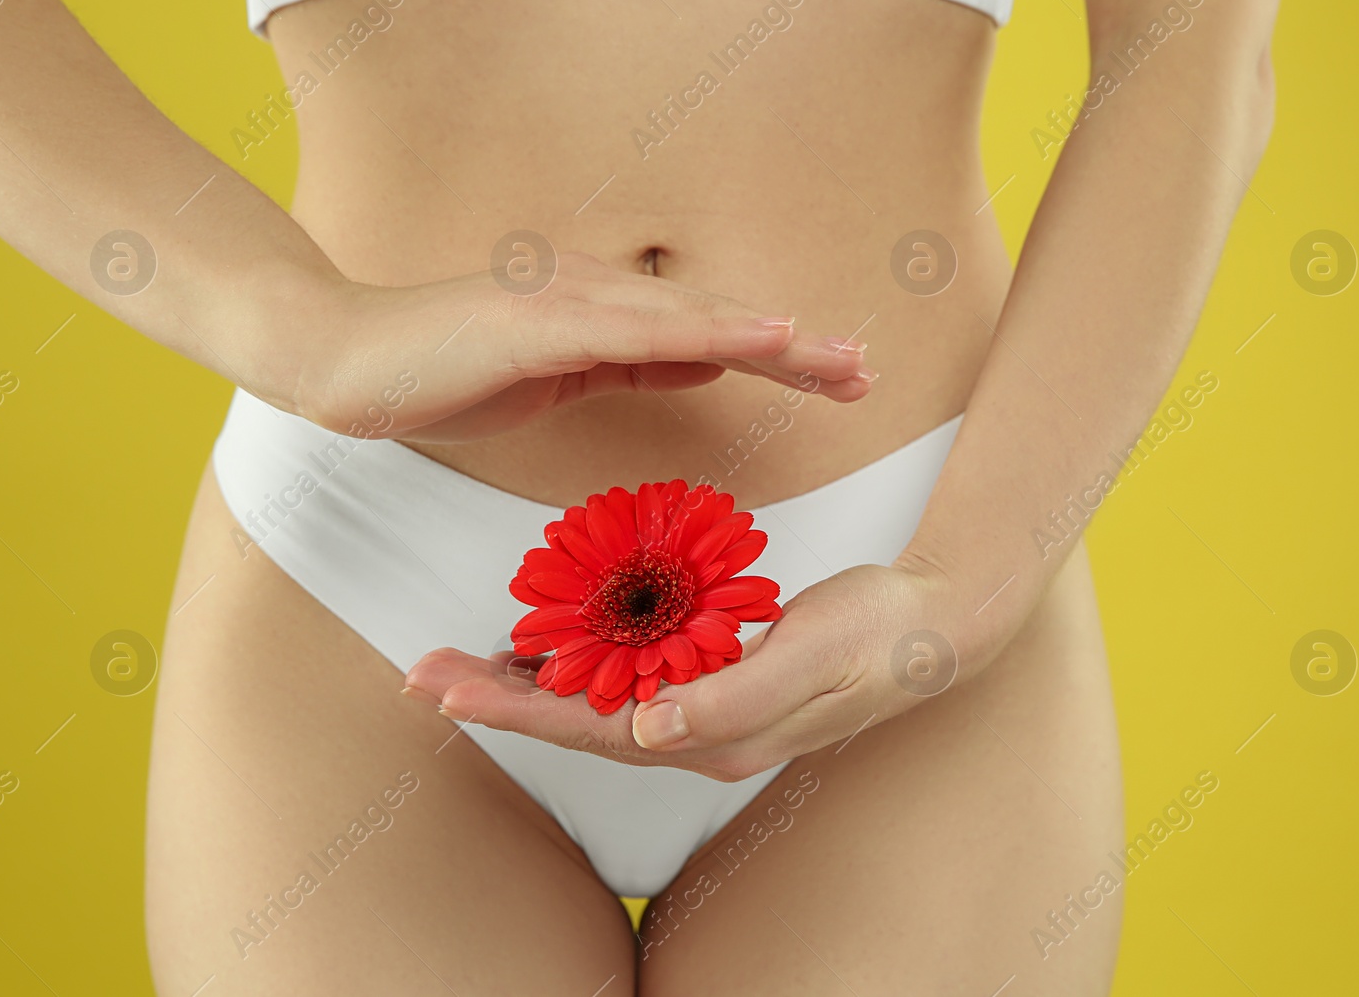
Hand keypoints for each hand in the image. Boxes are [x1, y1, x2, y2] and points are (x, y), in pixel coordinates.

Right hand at [297, 252, 874, 441]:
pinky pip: (638, 329)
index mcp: (600, 307)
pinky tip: (758, 335)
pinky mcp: (541, 323)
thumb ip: (630, 362)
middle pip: (714, 318)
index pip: (704, 330)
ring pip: (691, 316)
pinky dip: (704, 330)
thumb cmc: (443, 372)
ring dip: (771, 338)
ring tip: (837, 360)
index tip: (834, 376)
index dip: (774, 352)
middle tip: (864, 373)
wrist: (346, 362)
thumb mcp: (559, 374)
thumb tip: (706, 355)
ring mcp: (568, 300)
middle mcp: (595, 290)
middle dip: (795, 349)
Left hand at [402, 561, 981, 781]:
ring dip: (528, 680)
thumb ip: (730, 699)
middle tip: (423, 671)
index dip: (514, 707)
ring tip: (463, 661)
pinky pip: (630, 675)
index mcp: (714, 736)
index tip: (445, 687)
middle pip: (577, 720)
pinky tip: (552, 642)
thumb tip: (648, 734)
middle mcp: (699, 732)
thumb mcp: (809, 659)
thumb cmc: (877, 636)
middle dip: (497, 696)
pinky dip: (581, 659)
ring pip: (596, 699)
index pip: (591, 729)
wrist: (935, 623)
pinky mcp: (716, 676)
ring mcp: (706, 708)